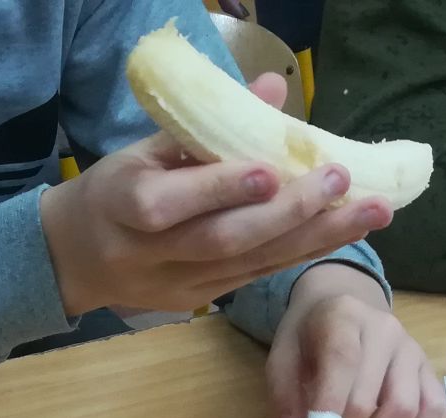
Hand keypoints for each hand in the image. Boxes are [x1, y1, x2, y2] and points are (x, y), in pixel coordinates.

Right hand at [39, 76, 391, 316]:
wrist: (74, 259)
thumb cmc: (114, 191)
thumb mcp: (144, 149)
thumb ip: (206, 126)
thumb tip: (274, 88)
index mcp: (123, 206)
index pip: (172, 205)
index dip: (222, 189)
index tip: (272, 169)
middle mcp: (151, 254)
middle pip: (222, 240)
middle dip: (288, 213)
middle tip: (341, 181)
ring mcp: (178, 285)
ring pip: (250, 264)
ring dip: (315, 238)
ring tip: (370, 212)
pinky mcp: (200, 301)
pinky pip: (257, 276)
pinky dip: (301, 252)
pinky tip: (342, 232)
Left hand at [265, 264, 445, 417]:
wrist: (343, 305)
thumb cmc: (309, 335)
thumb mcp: (282, 354)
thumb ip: (282, 394)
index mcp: (343, 317)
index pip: (342, 364)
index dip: (327, 413)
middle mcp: (384, 330)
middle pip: (368, 399)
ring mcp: (412, 349)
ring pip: (404, 409)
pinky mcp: (429, 368)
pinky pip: (434, 408)